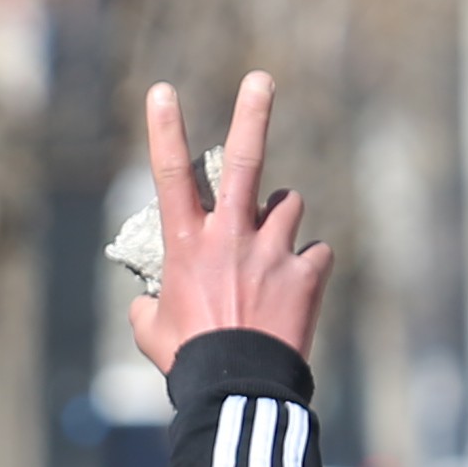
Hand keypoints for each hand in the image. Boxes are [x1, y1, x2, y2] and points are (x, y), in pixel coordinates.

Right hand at [132, 74, 330, 372]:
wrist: (239, 387)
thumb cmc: (189, 361)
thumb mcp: (151, 332)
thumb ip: (150, 307)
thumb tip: (150, 304)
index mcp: (187, 244)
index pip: (170, 174)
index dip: (165, 129)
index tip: (163, 91)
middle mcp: (231, 235)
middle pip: (246, 160)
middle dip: (252, 114)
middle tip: (261, 79)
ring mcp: (273, 250)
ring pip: (290, 203)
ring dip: (283, 215)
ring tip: (275, 244)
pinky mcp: (306, 273)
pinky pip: (317, 253)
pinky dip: (310, 265)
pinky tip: (300, 289)